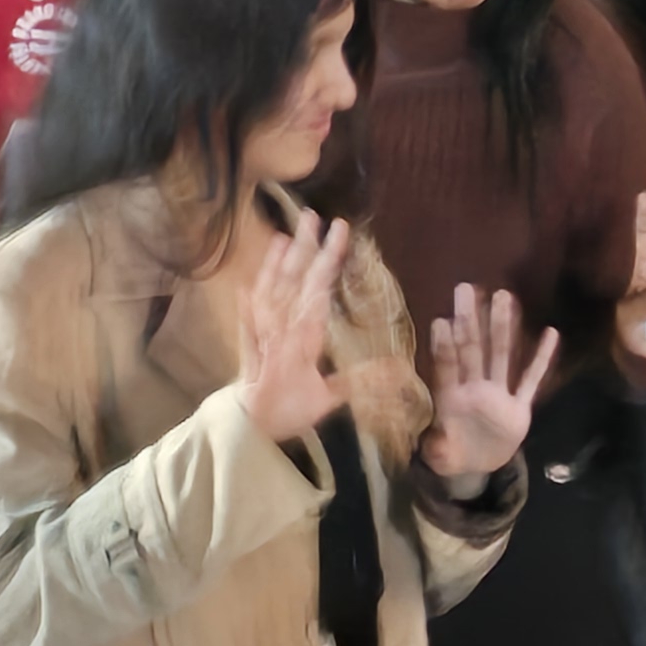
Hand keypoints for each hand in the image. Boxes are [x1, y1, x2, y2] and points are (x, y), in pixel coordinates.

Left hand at [240, 207, 353, 443]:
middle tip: (313, 216)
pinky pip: (248, 309)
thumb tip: (399, 370)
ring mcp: (259, 331)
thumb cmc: (289, 413)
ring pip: (269, 289)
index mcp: (302, 338)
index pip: (318, 289)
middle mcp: (278, 329)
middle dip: (303, 247)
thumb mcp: (327, 402)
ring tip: (284, 236)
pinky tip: (250, 278)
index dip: (328, 258)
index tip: (340, 229)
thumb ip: (360, 381)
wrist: (246, 428)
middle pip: (291, 280)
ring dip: (276, 262)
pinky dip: (251, 291)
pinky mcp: (247, 340)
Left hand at [419, 283, 559, 489]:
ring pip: (501, 356)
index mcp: (452, 401)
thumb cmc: (452, 455)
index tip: (441, 320)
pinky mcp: (519, 408)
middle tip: (465, 288)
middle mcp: (475, 390)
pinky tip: (550, 335)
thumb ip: (436, 449)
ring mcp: (498, 396)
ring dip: (503, 327)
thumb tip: (430, 445)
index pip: (447, 369)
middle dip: (470, 320)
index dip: (444, 347)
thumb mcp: (441, 457)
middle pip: (473, 350)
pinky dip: (542, 360)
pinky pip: (531, 381)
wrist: (476, 467)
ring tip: (504, 297)